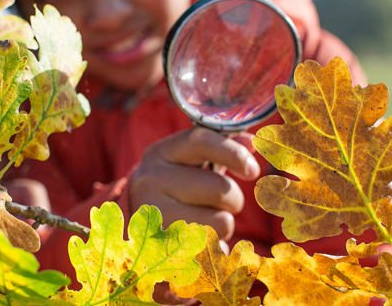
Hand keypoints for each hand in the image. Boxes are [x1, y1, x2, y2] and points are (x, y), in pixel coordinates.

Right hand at [129, 127, 259, 240]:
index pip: (200, 142)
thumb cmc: (175, 184)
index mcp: (160, 153)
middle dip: (232, 199)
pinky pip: (214, 249)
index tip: (253, 170)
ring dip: (223, 224)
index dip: (233, 153)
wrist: (138, 219)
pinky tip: (199, 240)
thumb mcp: (191, 161)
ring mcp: (153, 217)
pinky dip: (216, 247)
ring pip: (220, 222)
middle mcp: (149, 181)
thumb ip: (222, 149)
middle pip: (218, 189)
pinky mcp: (162, 249)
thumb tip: (251, 142)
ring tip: (205, 220)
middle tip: (222, 202)